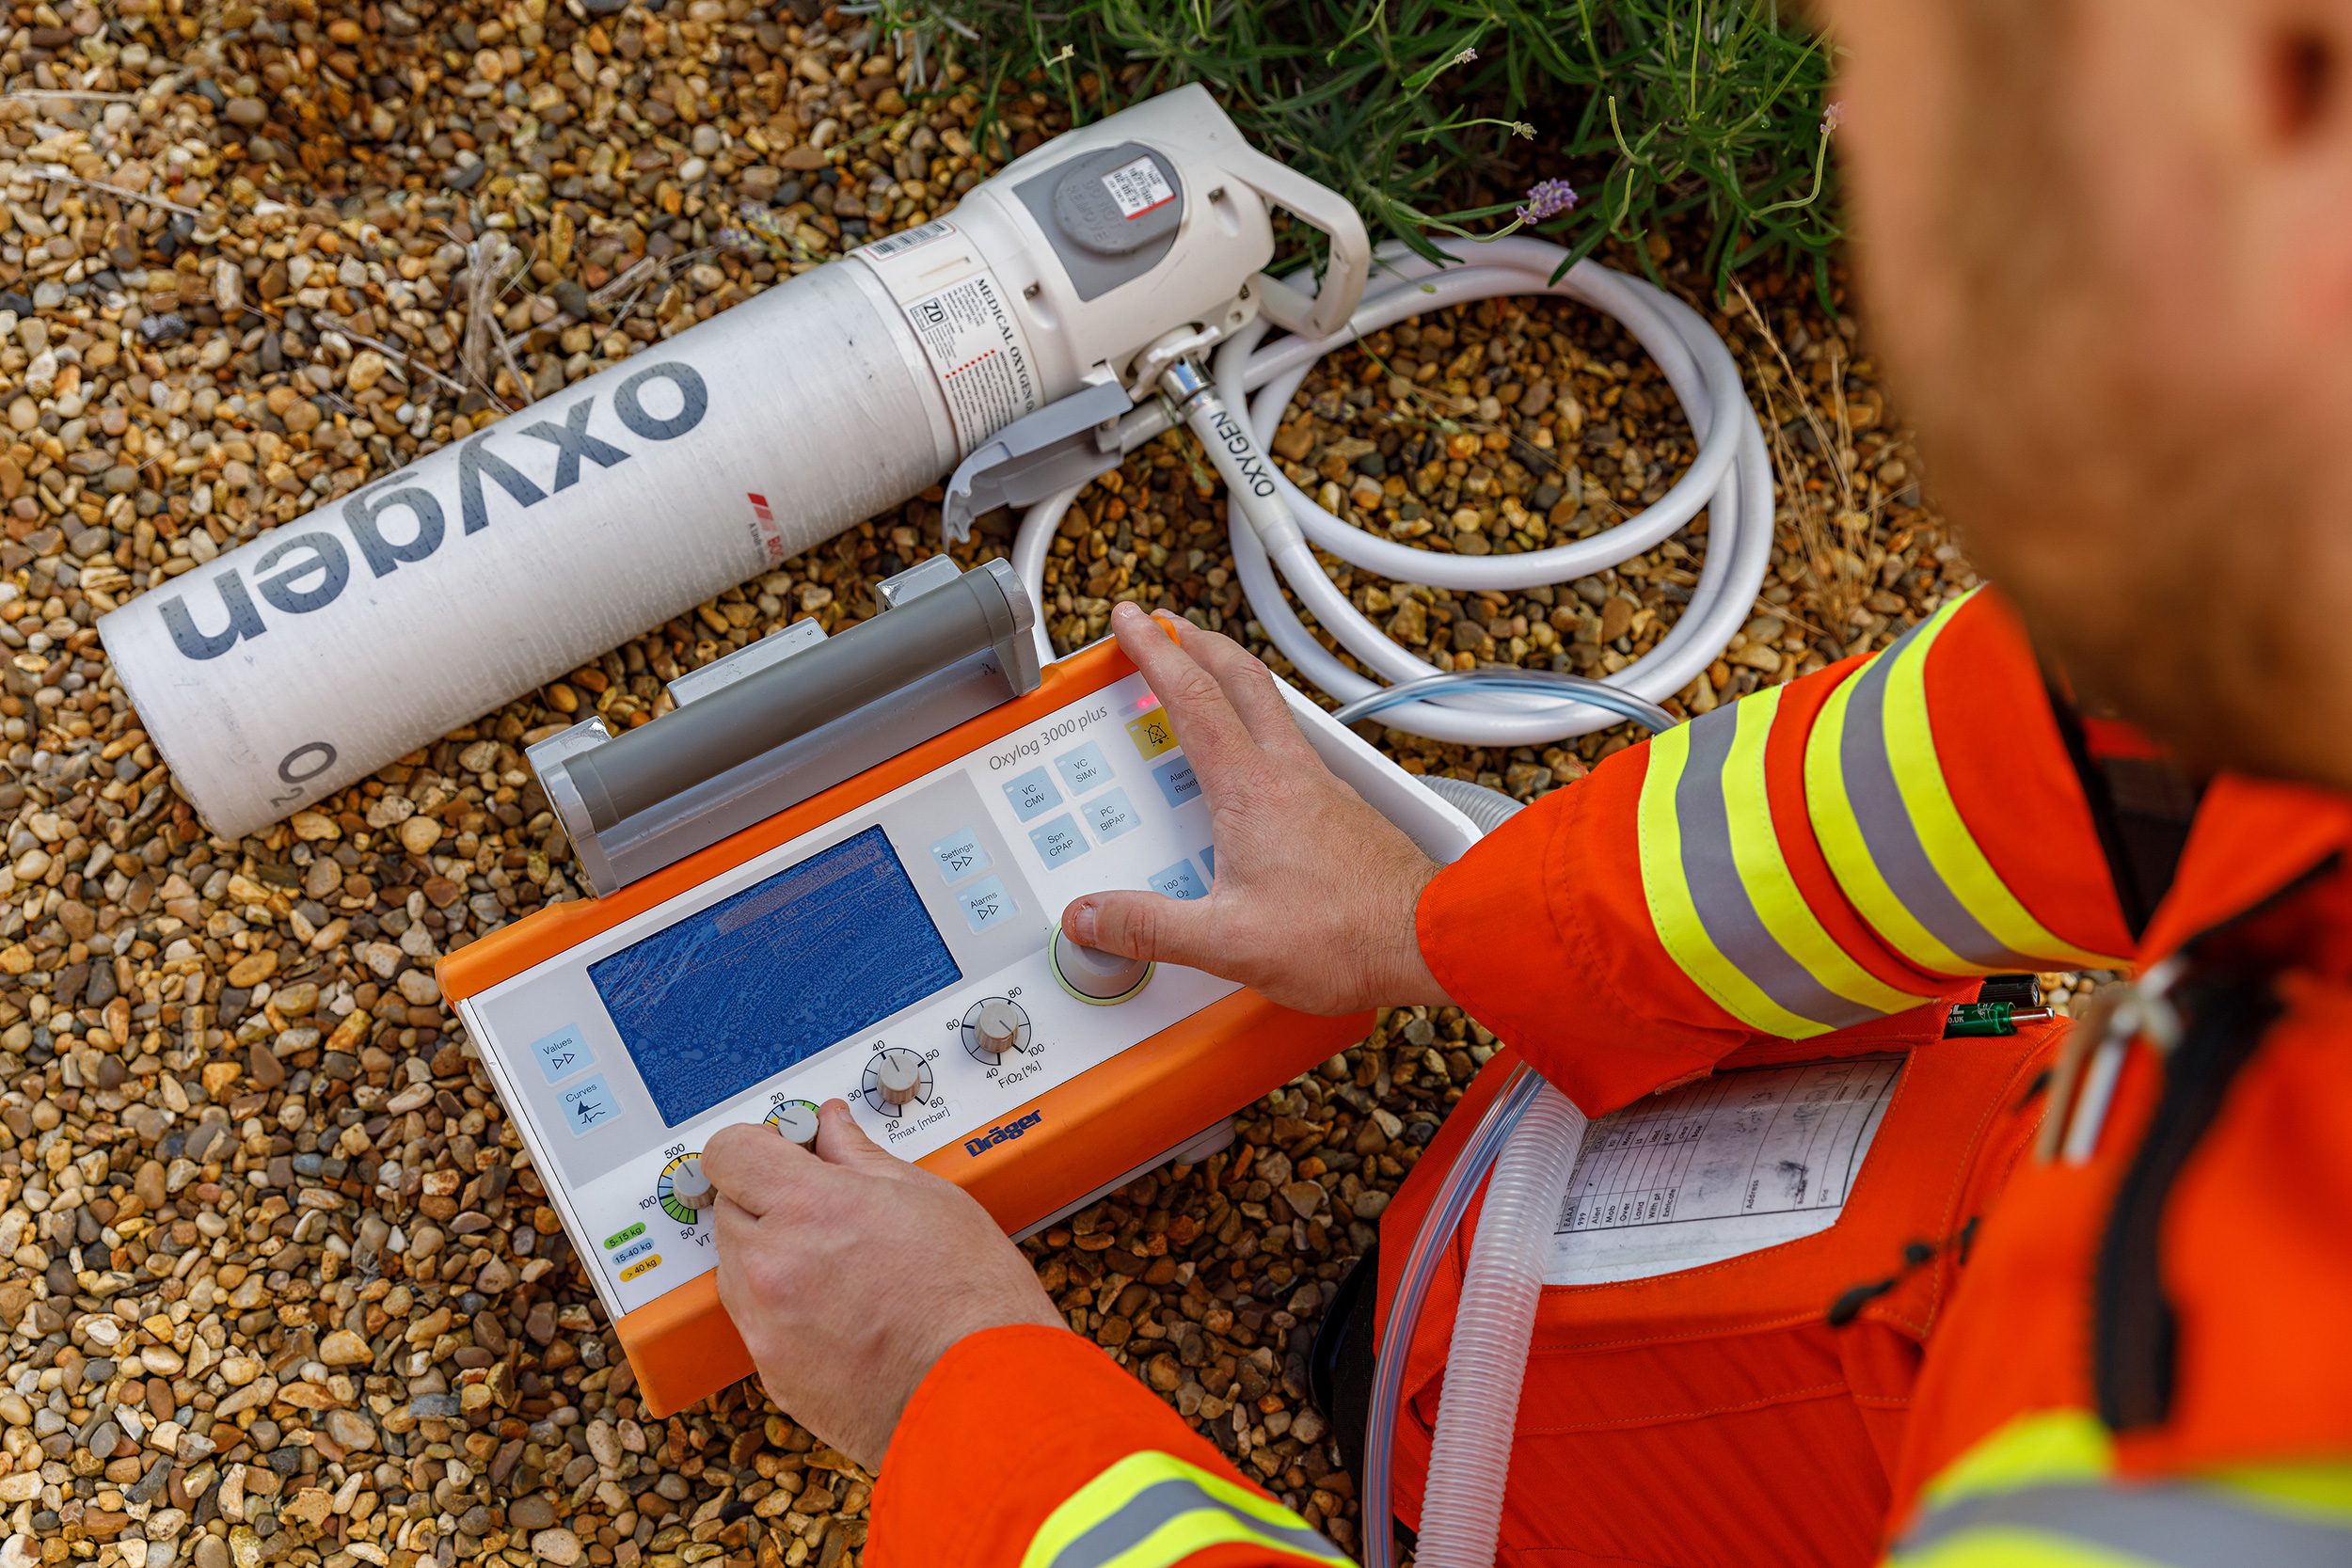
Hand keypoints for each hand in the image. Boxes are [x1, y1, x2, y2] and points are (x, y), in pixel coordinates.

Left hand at [702, 1101, 1062, 1468]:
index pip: (731, 1152)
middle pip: (728, 1209)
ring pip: (736, 1269)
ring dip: (769, 1256)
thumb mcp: (927, 1199)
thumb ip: (861, 1158)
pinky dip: (783, 1311)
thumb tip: (833, 1129)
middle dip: (765, 1200)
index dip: (752, 1144)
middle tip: (820, 1207)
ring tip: (837, 1265)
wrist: (984, 1398)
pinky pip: (757, 1325)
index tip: (777, 1149)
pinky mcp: (773, 1376)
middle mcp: (772, 1266)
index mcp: (808, 1207)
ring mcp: (766, 1327)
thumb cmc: (972, 1299)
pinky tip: (839, 1312)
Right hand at [1060, 602, 1450, 1014]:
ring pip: (1271, 708)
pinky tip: (1255, 760)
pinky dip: (1260, 728)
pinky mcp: (1343, 810)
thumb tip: (1091, 916)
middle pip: (1241, 679)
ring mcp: (1321, 787)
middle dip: (1197, 642)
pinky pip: (1293, 748)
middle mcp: (1290, 774)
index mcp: (1251, 789)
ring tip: (1203, 675)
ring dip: (1231, 679)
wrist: (1427, 941)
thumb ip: (1150, 927)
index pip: (1193, 697)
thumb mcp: (1227, 942)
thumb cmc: (1345, 936)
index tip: (1130, 619)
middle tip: (1166, 625)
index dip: (1155, 651)